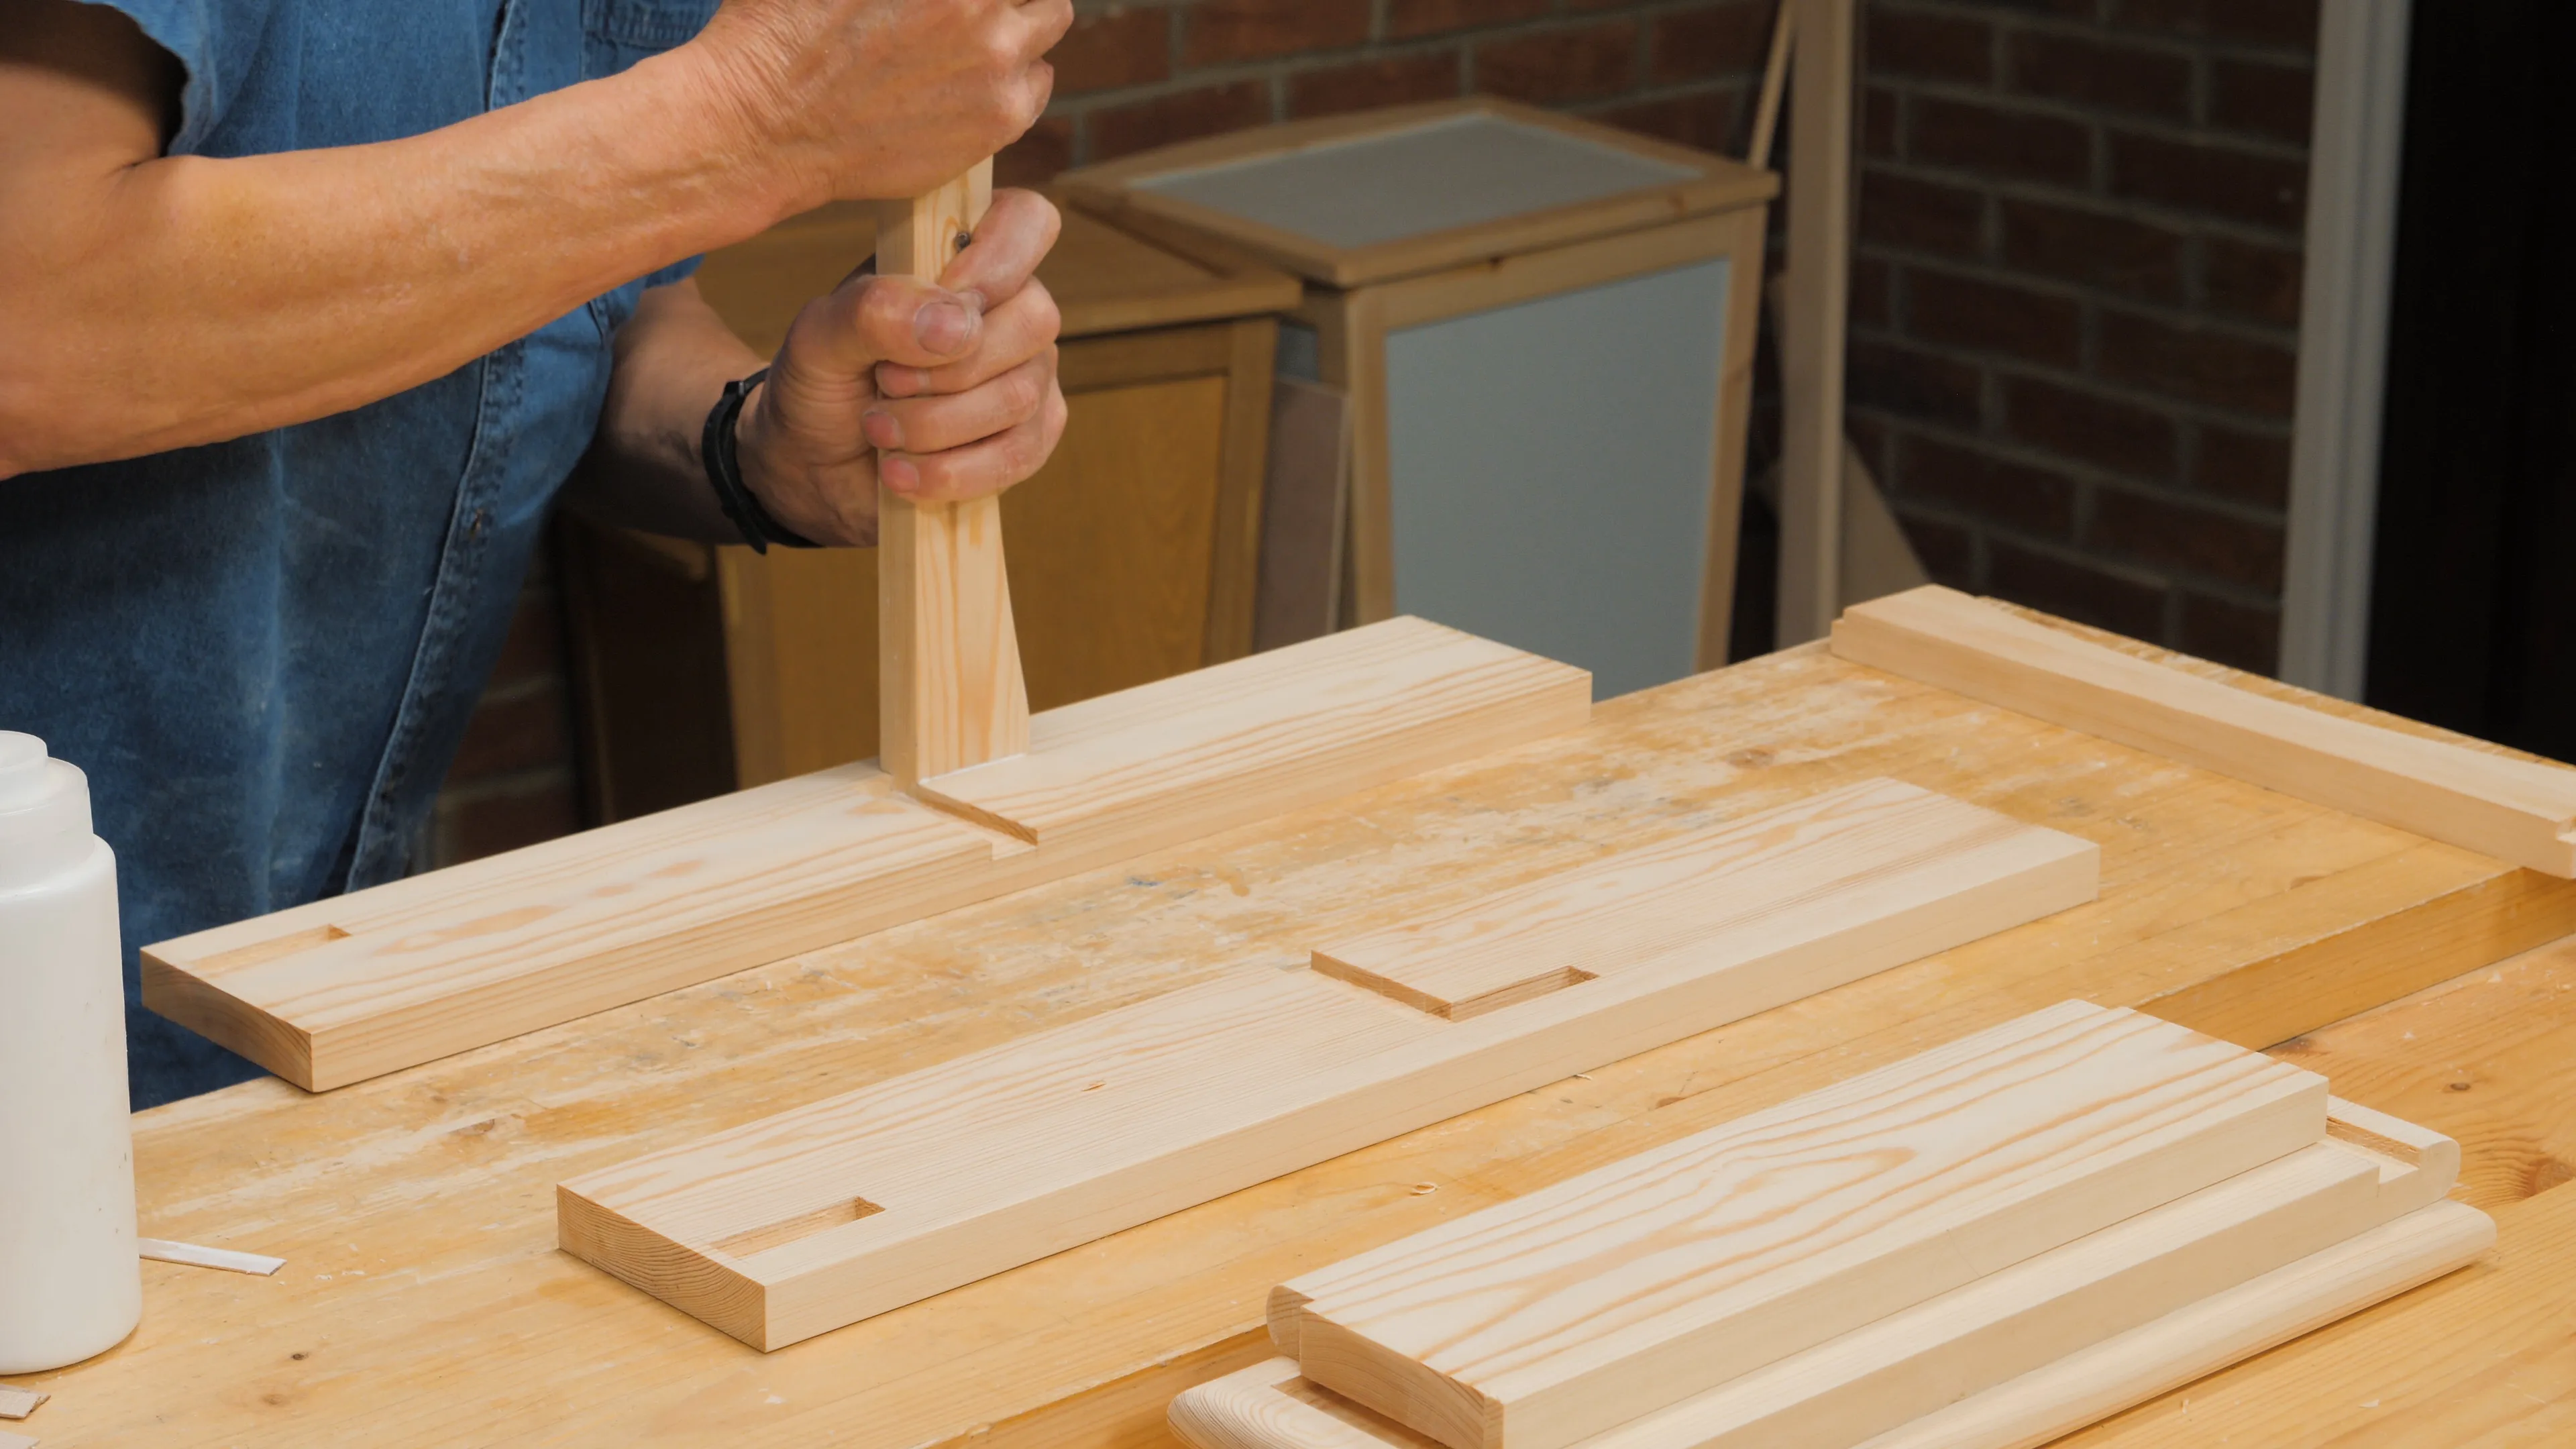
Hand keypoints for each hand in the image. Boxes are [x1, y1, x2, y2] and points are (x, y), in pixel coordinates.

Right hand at [684, 0, 1072, 205]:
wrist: (768, 124)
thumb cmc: (784, 30)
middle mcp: (979, 2)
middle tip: (979, 5)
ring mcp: (997, 58)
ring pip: (1050, 20)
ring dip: (1024, 20)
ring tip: (985, 34)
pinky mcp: (999, 116)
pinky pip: (1041, 82)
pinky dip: (1022, 74)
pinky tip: (980, 78)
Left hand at [732, 188, 1067, 546]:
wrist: (813, 463)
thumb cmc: (823, 379)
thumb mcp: (819, 334)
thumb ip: (874, 310)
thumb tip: (957, 326)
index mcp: (964, 256)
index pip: (1028, 222)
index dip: (997, 262)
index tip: (942, 298)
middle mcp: (1010, 310)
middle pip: (1033, 322)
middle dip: (946, 368)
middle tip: (883, 382)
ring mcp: (1029, 376)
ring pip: (1020, 396)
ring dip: (935, 425)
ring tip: (878, 429)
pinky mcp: (1029, 439)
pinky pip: (1018, 455)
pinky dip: (950, 471)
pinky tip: (901, 472)